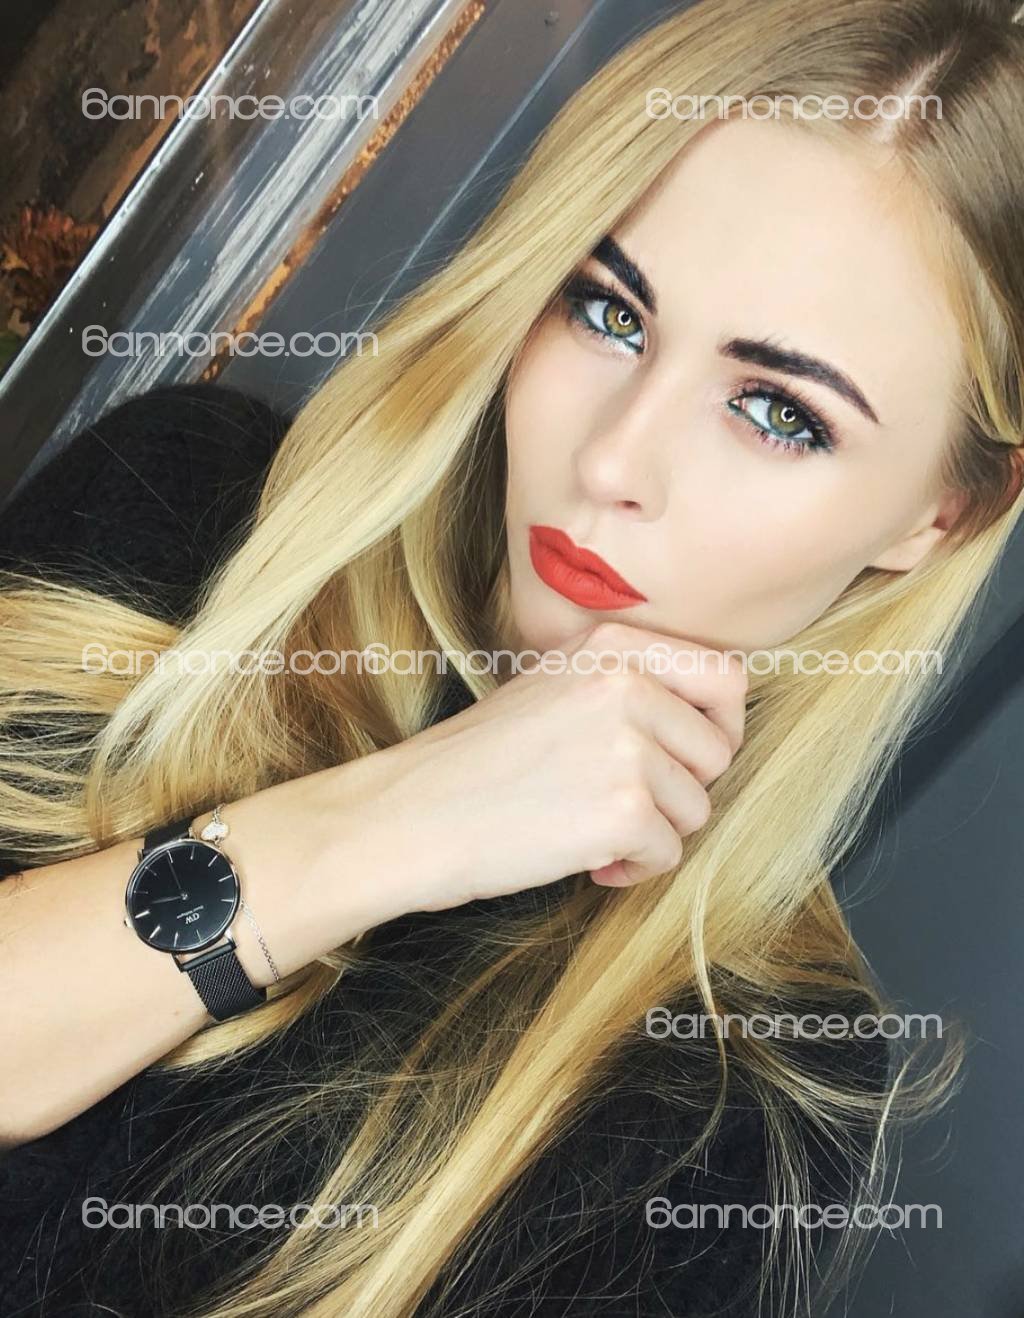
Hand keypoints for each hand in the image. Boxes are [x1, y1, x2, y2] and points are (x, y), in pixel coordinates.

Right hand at [321, 620, 747, 916]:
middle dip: (683, 789)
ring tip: (594, 831)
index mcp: (614, 644)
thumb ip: (624, 682)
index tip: (684, 758)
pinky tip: (587, 860)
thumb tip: (706, 715)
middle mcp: (628, 683)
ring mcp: (629, 745)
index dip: (718, 727)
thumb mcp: (552, 684)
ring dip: (653, 832)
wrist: (412, 814)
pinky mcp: (625, 809)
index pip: (726, 678)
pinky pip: (668, 853)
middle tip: (629, 804)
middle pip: (718, 751)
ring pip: (697, 808)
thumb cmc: (475, 759)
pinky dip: (633, 869)